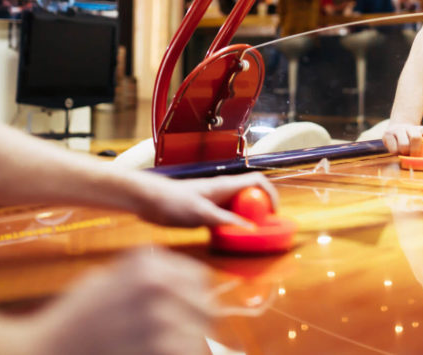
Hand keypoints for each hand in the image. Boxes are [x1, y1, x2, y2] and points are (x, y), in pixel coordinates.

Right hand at [23, 248, 212, 354]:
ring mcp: (159, 319)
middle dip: (194, 327)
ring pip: (199, 339)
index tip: (184, 314)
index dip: (192, 299)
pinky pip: (187, 354)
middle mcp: (158, 284)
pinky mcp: (159, 349)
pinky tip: (148, 354)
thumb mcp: (108, 279)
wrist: (43, 353)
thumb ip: (149, 278)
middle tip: (168, 340)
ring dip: (186, 349)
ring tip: (152, 347)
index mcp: (148, 262)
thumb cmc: (74, 322)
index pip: (199, 279)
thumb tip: (191, 290)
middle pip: (206, 309)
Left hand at [131, 171, 277, 227]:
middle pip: (251, 197)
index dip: (271, 195)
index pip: (258, 181)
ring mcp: (215, 201)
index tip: (274, 214)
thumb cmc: (172, 201)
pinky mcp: (206, 211)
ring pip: (239, 208)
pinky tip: (227, 239)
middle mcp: (223, 191)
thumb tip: (250, 229)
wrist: (148, 200)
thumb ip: (225, 220)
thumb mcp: (201, 213)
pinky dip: (232, 227)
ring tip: (249, 238)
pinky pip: (226, 218)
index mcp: (225, 185)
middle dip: (261, 211)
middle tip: (263, 230)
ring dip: (247, 221)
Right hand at [382, 122, 422, 154]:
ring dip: (405, 152)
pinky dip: (396, 153)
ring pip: (404, 144)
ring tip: (405, 153)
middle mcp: (410, 127)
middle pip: (416, 137)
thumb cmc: (411, 140)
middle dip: (416, 151)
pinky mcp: (387, 134)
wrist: (395, 130)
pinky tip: (397, 151)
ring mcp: (397, 130)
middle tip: (415, 157)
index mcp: (422, 129)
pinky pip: (393, 148)